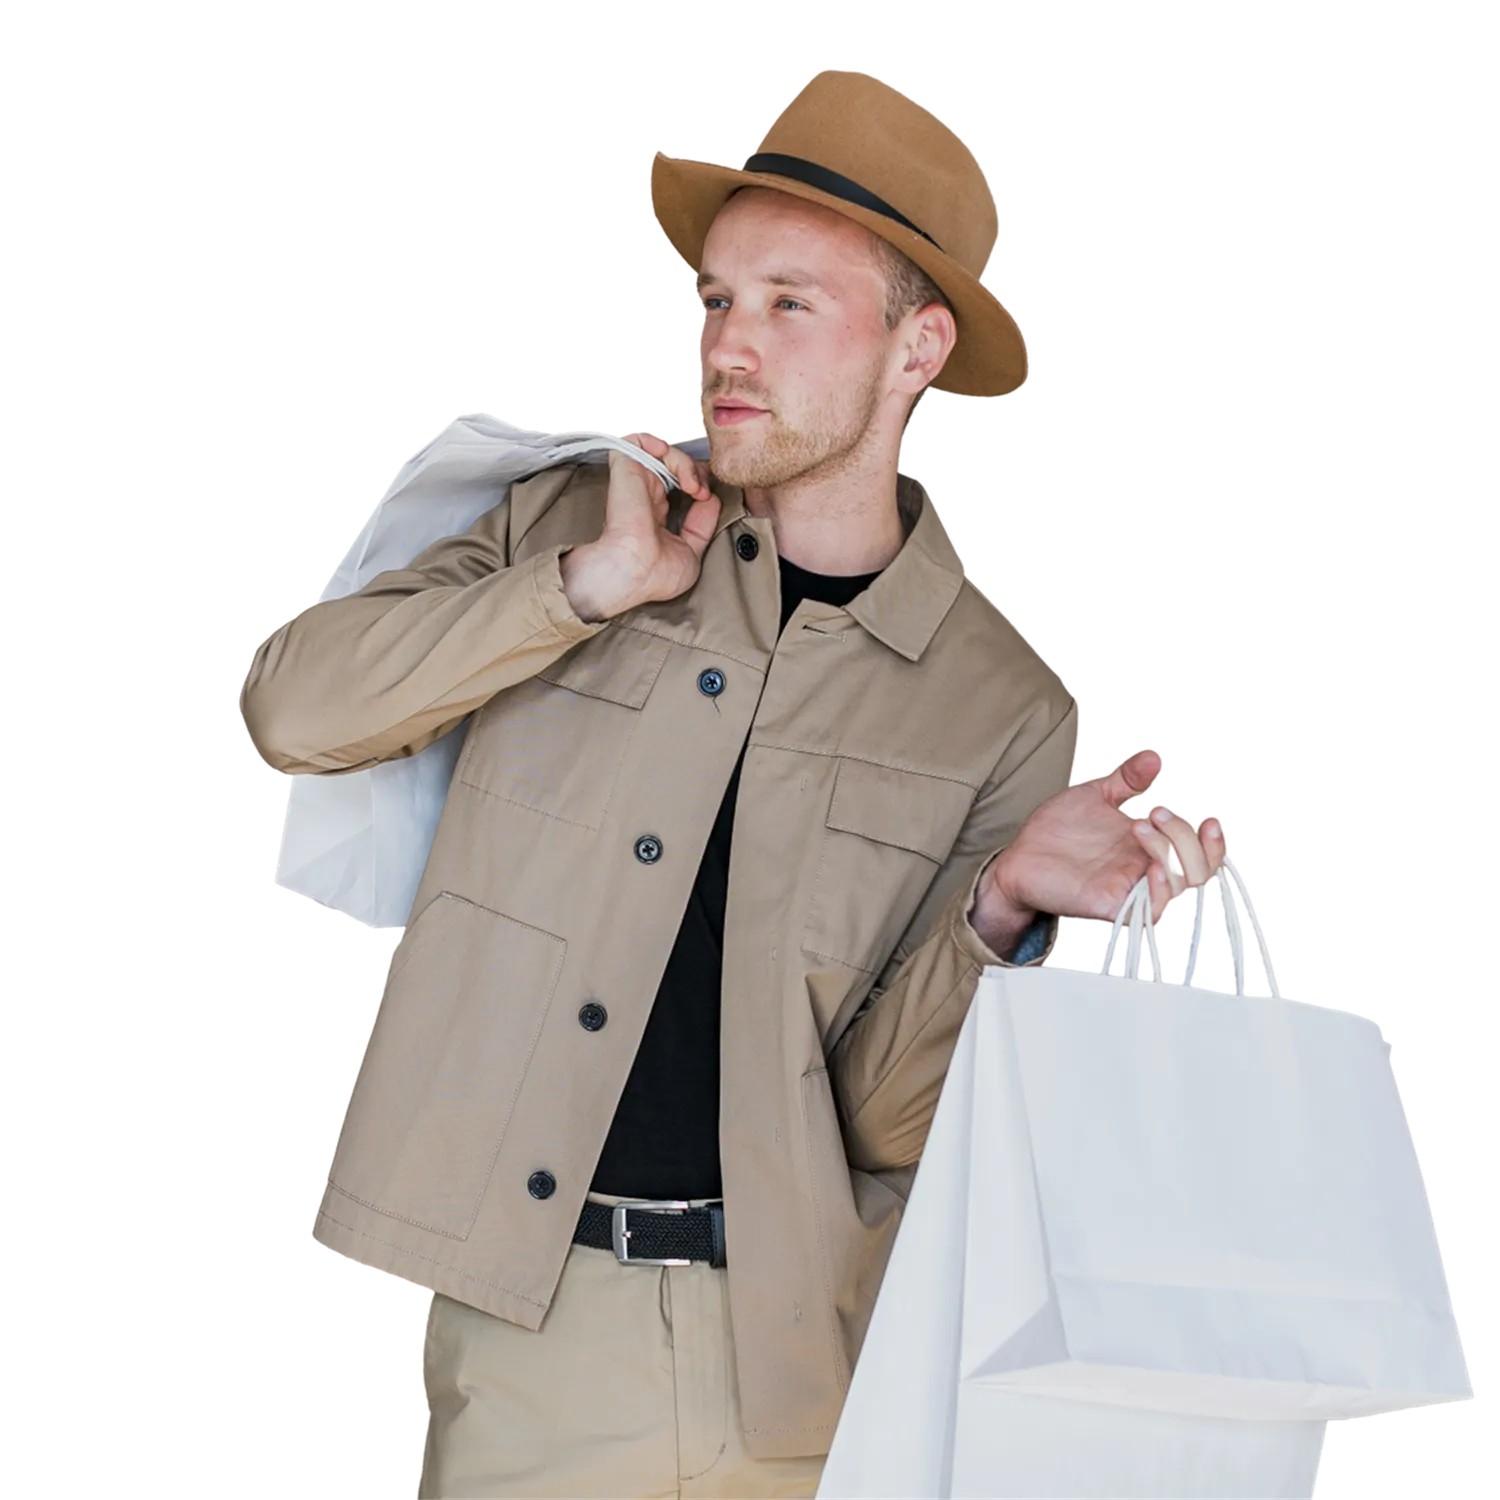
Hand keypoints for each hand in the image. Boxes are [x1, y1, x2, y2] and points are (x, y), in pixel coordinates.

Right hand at [600, 431, 720, 607]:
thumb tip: (710, 500)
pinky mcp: (626, 468)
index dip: (698, 482)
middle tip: (703, 492)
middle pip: (676, 465)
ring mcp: (635, 480)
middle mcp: (644, 495)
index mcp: (654, 513)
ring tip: (693, 486)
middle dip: (698, 472)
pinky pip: (637, 438)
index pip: (678, 483)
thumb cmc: (655, 574)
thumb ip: (701, 525)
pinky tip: (676, 470)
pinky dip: (660, 444)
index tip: (706, 497)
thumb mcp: (690, 552)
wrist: (635, 571)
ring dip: (686, 464)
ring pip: (664, 452)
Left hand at [985, 748, 1226, 927]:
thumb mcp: (1095, 795)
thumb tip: (1155, 757)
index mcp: (1150, 847)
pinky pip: (1150, 911)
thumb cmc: (1057, 831)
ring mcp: (1131, 889)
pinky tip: (1151, 869)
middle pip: (1199, 870)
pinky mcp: (1111, 906)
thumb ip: (1127, 779)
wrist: (1020, 854)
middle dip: (1186, 838)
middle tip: (1155, 814)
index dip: (1215, 842)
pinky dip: (1160, 890)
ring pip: (1181, 889)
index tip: (1208, 819)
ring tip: (1140, 826)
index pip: (1201, 854)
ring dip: (1171, 855)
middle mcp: (1146, 870)